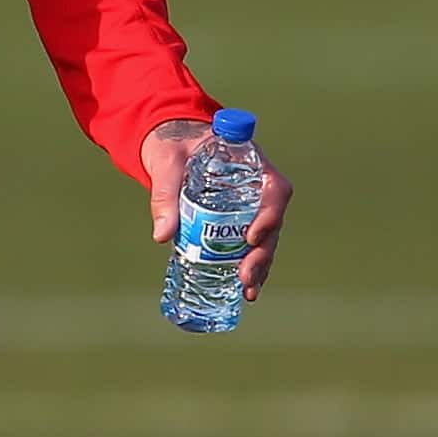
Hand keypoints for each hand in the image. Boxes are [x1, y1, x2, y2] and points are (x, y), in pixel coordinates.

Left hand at [144, 118, 293, 302]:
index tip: (250, 236)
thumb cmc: (174, 145)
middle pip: (272, 221)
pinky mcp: (237, 222)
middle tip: (246, 276)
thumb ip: (164, 194)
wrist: (172, 146)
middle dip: (263, 252)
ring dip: (259, 265)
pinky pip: (249, 246)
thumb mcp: (167, 163)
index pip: (274, 188)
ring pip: (264, 239)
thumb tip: (162, 235)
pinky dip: (248, 267)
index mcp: (250, 163)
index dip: (270, 214)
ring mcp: (250, 206)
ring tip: (248, 290)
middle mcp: (257, 187)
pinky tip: (244, 290)